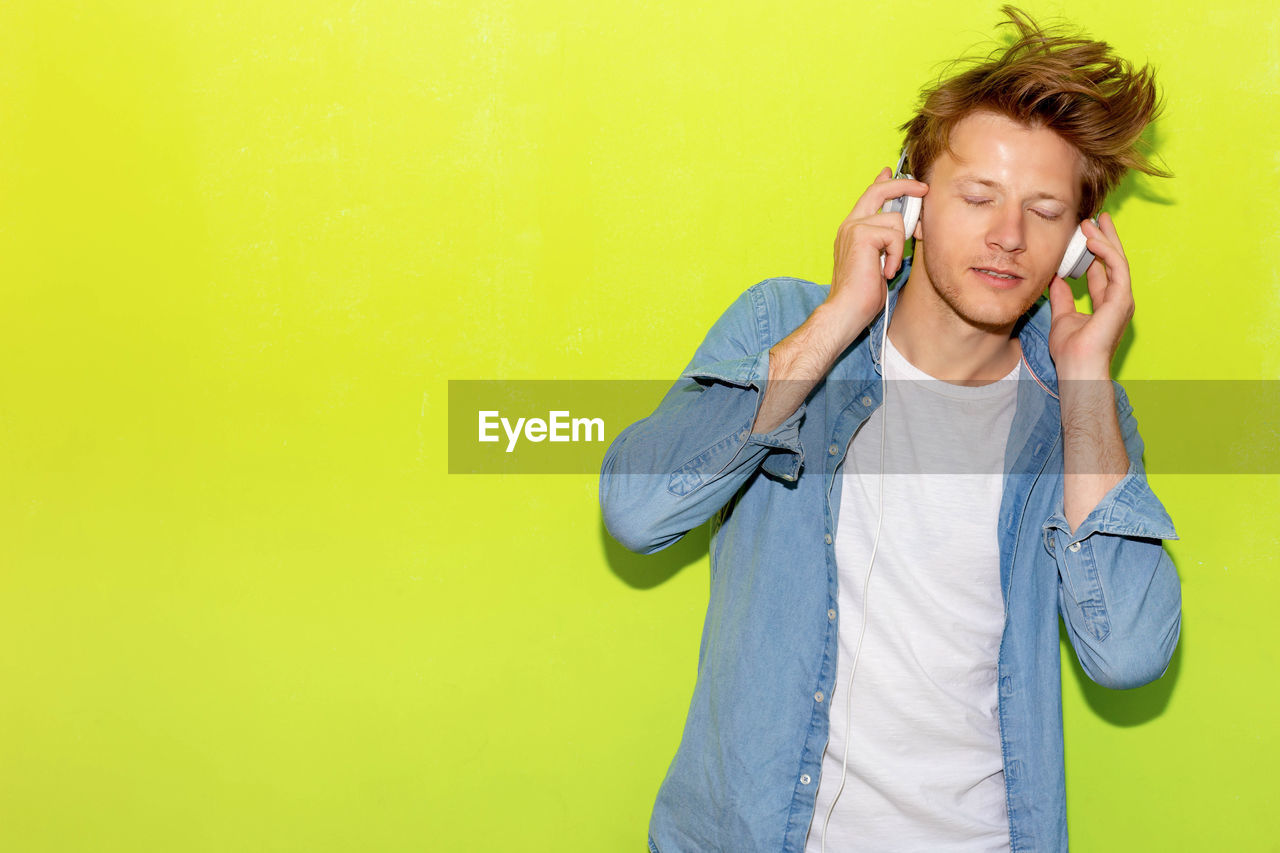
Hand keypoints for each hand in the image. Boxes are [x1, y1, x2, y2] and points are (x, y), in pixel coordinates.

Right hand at [827, 167, 928, 338]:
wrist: (846, 310)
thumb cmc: (862, 294)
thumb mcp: (878, 260)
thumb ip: (886, 240)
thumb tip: (905, 224)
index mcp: (851, 230)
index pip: (868, 196)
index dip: (882, 182)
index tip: (890, 171)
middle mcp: (850, 225)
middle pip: (879, 191)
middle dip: (904, 186)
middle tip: (923, 189)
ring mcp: (853, 228)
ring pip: (894, 219)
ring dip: (900, 245)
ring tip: (889, 266)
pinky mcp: (861, 235)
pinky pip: (894, 234)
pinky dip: (896, 254)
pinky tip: (886, 271)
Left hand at [1046, 213, 1133, 379]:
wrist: (1077, 367)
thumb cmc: (1071, 351)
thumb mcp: (1062, 317)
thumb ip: (1061, 297)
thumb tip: (1056, 278)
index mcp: (1105, 304)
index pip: (1102, 271)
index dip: (1094, 253)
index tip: (1085, 235)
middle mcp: (1117, 299)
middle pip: (1113, 261)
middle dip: (1105, 239)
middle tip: (1096, 218)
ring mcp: (1122, 299)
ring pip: (1117, 260)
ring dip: (1105, 239)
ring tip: (1093, 221)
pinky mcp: (1122, 299)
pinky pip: (1116, 268)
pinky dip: (1106, 252)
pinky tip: (1093, 239)